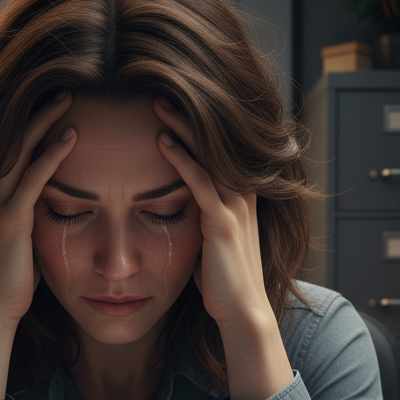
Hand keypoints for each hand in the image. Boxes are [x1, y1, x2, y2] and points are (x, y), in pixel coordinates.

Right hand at [0, 91, 76, 327]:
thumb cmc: (13, 275)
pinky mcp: (11, 218)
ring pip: (21, 148)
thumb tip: (58, 199)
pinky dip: (53, 153)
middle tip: (63, 81)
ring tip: (69, 95)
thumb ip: (33, 210)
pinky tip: (72, 136)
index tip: (54, 94)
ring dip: (46, 119)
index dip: (30, 117)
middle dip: (36, 107)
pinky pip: (34, 177)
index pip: (10, 143)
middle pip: (12, 135)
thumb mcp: (23, 234)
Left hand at [154, 97, 291, 399]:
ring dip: (183, 126)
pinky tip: (162, 142)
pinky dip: (182, 160)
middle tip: (161, 86)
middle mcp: (241, 196)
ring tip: (158, 101)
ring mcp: (235, 208)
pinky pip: (201, 183)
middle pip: (215, 142)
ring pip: (208, 154)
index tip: (170, 100)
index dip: (195, 123)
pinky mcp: (223, 224)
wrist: (242, 313)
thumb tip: (178, 210)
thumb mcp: (209, 242)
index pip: (217, 149)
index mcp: (239, 197)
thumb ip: (199, 220)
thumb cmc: (222, 283)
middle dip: (190, 113)